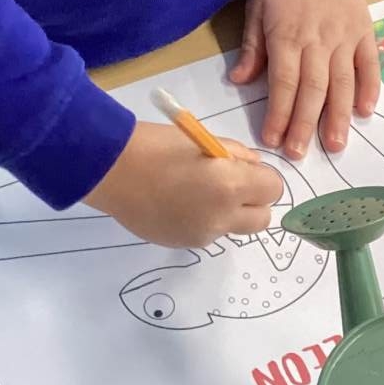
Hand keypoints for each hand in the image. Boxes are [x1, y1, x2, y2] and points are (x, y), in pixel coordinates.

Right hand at [87, 121, 283, 249]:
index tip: (242, 168)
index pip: (273, 189)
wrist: (111, 170)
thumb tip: (253, 166)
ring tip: (195, 191)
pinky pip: (207, 233)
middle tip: (229, 183)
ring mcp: (202, 235)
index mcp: (230, 185)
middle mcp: (221, 217)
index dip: (261, 177)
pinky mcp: (182, 244)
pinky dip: (202, 219)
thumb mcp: (204, 140)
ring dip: (226, 212)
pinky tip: (176, 202)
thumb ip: (236, 155)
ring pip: (233, 228)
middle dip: (253, 201)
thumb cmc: (156, 145)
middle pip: (261, 219)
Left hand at [229, 0, 378, 159]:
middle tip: (300, 154)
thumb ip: (251, 47)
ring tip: (335, 145)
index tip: (272, 140)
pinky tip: (365, 111)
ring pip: (342, 82)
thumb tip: (239, 81)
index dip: (277, 112)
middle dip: (304, 124)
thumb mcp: (256, 7)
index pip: (282, 82)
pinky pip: (369, 64)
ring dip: (338, 115)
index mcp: (287, 34)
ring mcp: (344, 36)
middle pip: (312, 88)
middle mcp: (317, 39)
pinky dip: (369, 88)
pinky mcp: (364, 32)